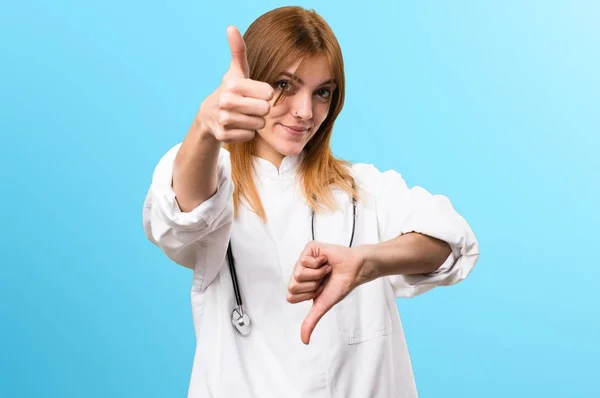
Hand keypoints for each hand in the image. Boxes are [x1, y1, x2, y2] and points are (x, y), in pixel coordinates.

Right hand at [197, 26, 274, 142]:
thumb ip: (238, 51)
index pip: (268, 93)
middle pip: (265, 110)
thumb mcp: (236, 71)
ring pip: (259, 124)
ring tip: (243, 115)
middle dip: (261, 109)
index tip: (254, 92)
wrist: (209, 114)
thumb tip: (232, 27)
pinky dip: (246, 132)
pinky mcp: (223, 135)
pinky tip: (237, 125)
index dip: (264, 94)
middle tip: (250, 105)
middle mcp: (227, 102)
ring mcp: (224, 120)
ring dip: (255, 121)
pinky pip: (250, 136)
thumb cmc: (231, 90)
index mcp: (233, 85)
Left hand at [287, 241, 366, 343]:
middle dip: (312, 285)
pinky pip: (304, 261)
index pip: (291, 296)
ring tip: (326, 270)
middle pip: (292, 285)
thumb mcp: (322, 305)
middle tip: (323, 280)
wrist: (354, 271)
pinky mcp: (309, 248)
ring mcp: (303, 260)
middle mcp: (298, 272)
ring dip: (317, 274)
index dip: (308, 295)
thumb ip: (311, 321)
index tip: (320, 290)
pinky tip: (326, 261)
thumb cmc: (340, 285)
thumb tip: (304, 341)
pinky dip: (319, 264)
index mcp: (299, 286)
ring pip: (298, 273)